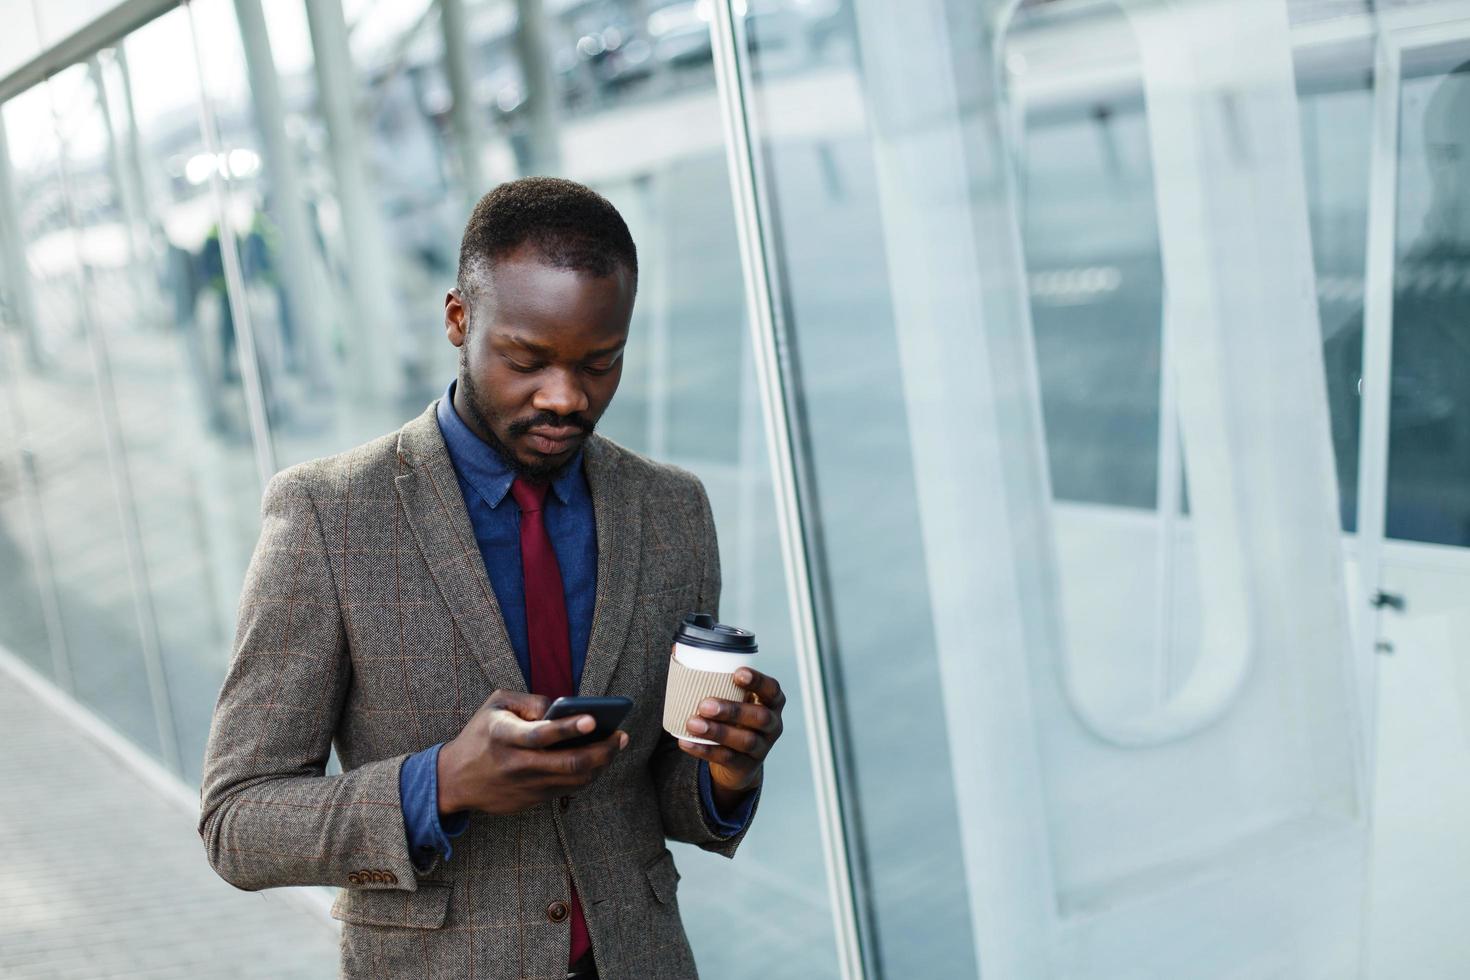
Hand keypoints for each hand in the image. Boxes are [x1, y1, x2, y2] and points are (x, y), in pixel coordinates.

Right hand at [437, 690, 626, 816]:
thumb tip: (563, 708)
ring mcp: (526, 786)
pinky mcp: (531, 801)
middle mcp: (517, 764)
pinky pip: (568, 790)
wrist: (454, 780)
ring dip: (601, 763)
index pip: (540, 734)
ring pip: (574, 780)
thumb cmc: (481, 734)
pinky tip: (598, 760)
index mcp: (504, 736)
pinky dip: (588, 775)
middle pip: (568, 763)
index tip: (593, 719)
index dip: (568, 728)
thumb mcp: (496, 705)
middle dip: (602, 750)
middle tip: (620, 736)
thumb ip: (530, 700)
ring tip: (615, 745)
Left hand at [678, 668, 784, 811]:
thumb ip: (712, 675)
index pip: (772, 689)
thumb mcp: (731, 697)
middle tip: (704, 704)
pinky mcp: (747, 767)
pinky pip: (727, 759)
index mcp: (771, 702)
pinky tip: (686, 742)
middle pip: (759, 717)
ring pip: (744, 740)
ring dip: (717, 731)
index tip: (737, 673)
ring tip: (692, 723)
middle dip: (733, 709)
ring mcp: (762, 748)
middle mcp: (773, 724)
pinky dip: (705, 750)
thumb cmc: (733, 716)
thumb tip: (678, 647)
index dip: (758, 681)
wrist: (738, 760)